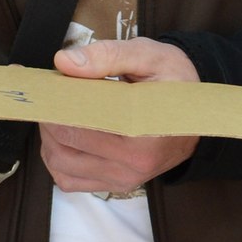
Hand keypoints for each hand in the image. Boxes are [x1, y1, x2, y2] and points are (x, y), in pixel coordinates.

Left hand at [43, 37, 200, 194]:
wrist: (197, 111)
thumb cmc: (175, 81)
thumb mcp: (149, 56)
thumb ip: (107, 56)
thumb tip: (65, 62)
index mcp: (142, 137)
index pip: (78, 125)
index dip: (54, 103)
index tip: (43, 85)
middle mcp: (132, 166)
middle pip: (64, 146)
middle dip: (49, 117)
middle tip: (52, 94)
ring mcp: (123, 179)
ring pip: (61, 166)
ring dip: (50, 139)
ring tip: (60, 112)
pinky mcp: (115, 185)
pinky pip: (70, 180)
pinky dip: (58, 159)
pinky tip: (66, 136)